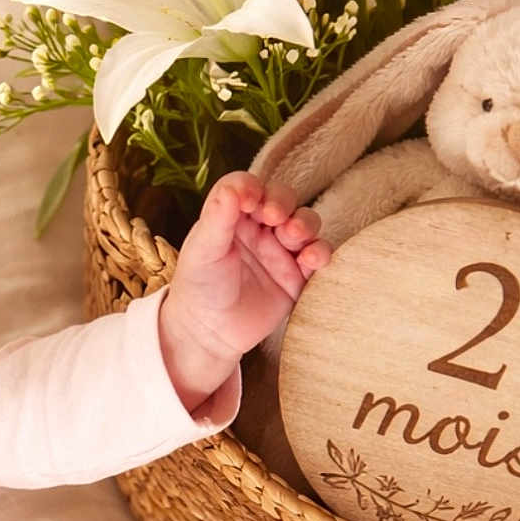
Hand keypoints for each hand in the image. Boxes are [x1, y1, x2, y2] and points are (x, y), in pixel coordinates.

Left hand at [158, 172, 331, 410]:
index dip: (253, 188)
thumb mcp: (202, 250)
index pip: (249, 187)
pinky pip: (318, 256)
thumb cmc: (199, 288)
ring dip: (305, 223)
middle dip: (283, 203)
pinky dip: (320, 252)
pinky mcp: (297, 276)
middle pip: (283, 199)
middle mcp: (259, 229)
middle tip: (275, 217)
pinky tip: (311, 259)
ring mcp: (280, 251)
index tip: (250, 202)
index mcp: (233, 217)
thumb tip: (235, 186)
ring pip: (306, 223)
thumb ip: (218, 217)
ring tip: (293, 236)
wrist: (208, 334)